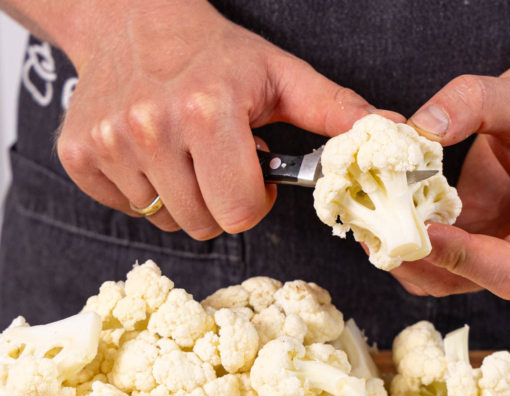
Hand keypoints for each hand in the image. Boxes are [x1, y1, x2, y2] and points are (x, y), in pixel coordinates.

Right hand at [56, 0, 385, 238]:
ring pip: (165, 220)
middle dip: (222, 201)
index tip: (255, 171)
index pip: (239, 213)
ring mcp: (108, 145)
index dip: (254, 200)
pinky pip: (126, 207)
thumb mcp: (282, 75)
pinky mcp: (79, 156)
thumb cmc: (216, 52)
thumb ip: (337, 111)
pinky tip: (155, 152)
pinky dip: (145, 189)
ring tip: (190, 151)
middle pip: (203, 224)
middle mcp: (148, 130)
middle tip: (222, 159)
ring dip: (185, 196)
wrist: (132, 19)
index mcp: (206, 113)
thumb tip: (393, 133)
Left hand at [390, 52, 509, 299]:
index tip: (426, 231)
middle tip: (378, 231)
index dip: (466, 261)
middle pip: (471, 282)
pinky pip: (435, 254)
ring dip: (406, 260)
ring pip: (445, 277)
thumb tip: (418, 129)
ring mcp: (494, 242)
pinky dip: (405, 243)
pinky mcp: (471, 231)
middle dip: (421, 263)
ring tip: (369, 226)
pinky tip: (379, 216)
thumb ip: (468, 103)